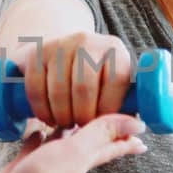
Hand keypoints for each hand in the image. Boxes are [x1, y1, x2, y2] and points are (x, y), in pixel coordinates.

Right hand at [0, 114, 146, 172]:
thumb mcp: (77, 151)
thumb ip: (102, 134)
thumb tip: (138, 124)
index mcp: (86, 157)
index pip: (113, 143)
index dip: (127, 133)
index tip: (141, 123)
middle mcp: (70, 159)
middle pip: (92, 140)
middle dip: (102, 127)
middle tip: (110, 111)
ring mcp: (48, 162)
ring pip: (63, 141)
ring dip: (69, 128)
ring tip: (73, 113)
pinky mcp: (27, 163)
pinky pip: (36, 145)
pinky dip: (39, 136)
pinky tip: (38, 128)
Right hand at [12, 32, 133, 128]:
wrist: (62, 56)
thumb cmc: (95, 82)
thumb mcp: (113, 90)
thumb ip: (123, 110)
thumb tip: (135, 130)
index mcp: (115, 51)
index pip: (116, 81)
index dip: (108, 109)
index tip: (102, 124)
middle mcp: (89, 42)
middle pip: (84, 88)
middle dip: (81, 116)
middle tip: (81, 128)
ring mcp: (61, 45)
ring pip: (59, 90)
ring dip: (61, 116)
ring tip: (66, 124)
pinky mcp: (37, 53)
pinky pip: (36, 88)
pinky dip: (41, 110)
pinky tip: (49, 118)